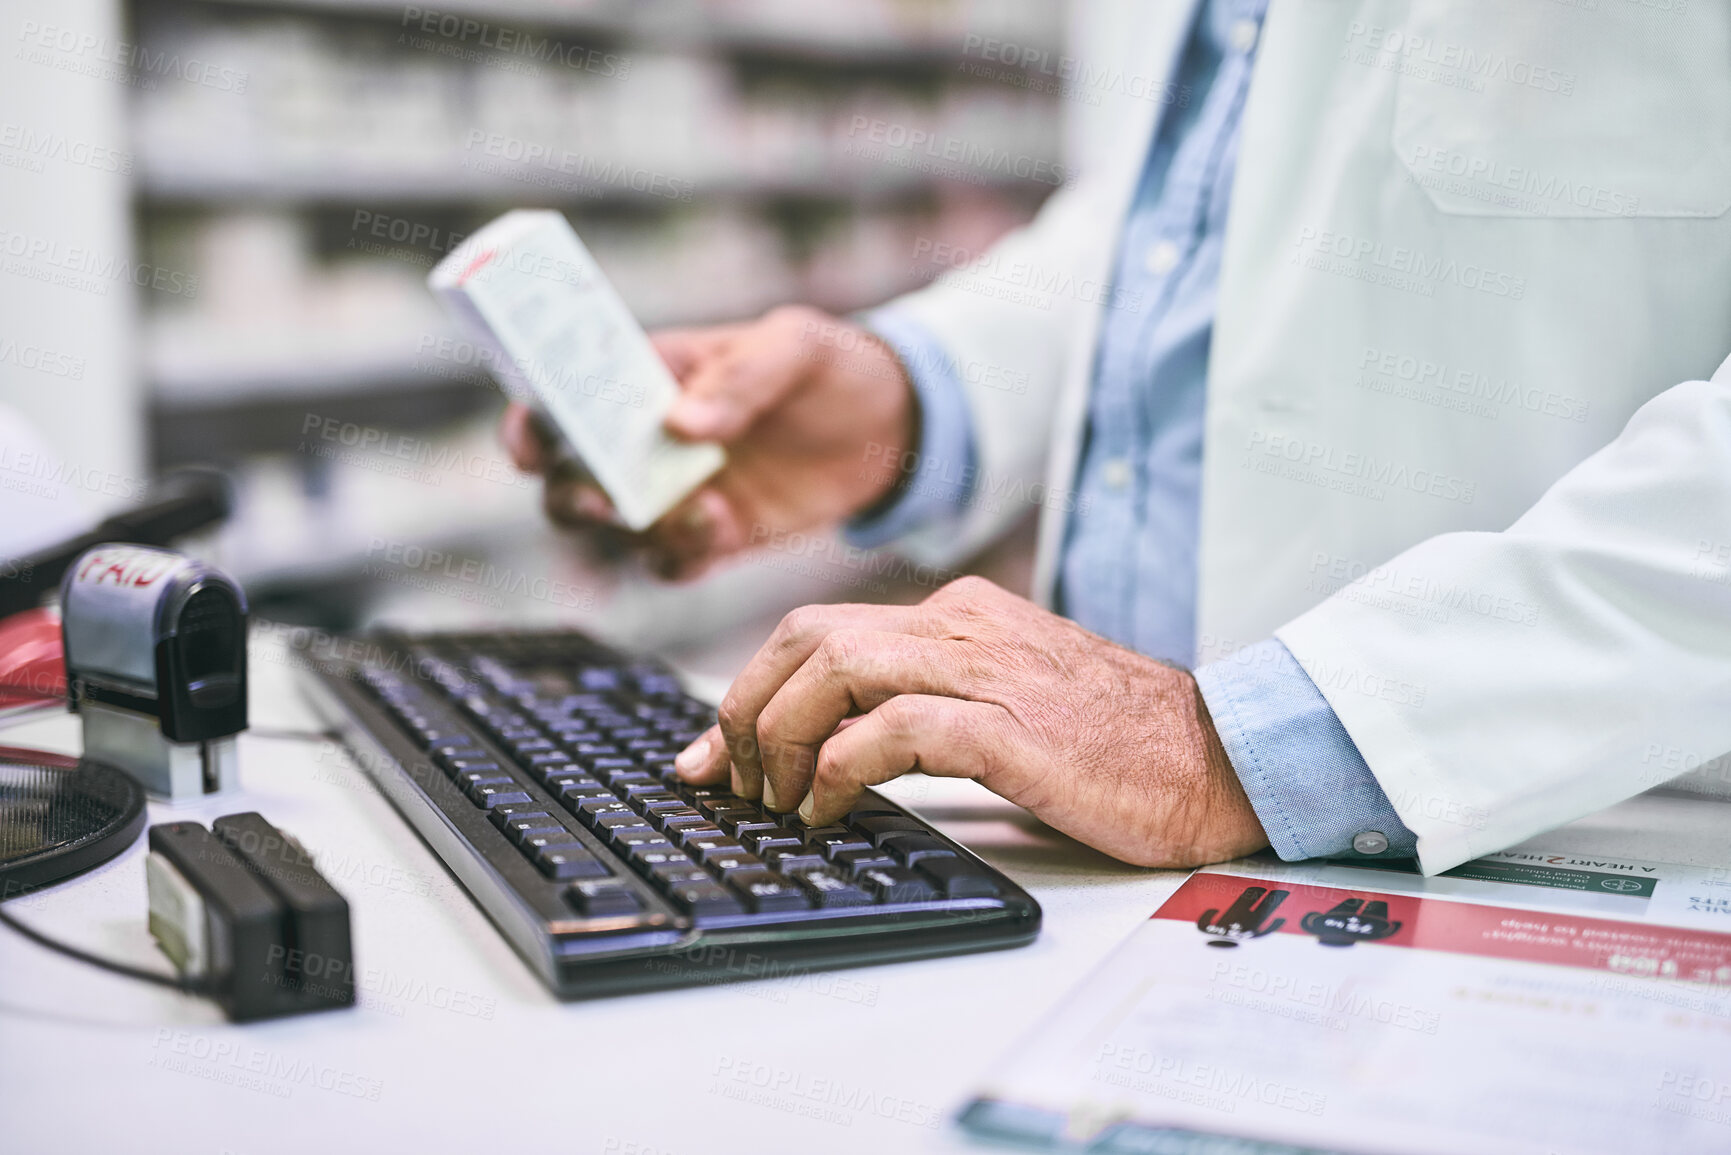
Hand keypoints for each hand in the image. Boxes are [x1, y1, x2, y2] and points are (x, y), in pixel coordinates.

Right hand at [500, 305, 915, 578]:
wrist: (892, 427)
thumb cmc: (830, 367)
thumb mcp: (796, 348)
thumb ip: (742, 377)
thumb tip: (680, 424)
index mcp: (646, 375)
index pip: (561, 397)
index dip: (530, 422)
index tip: (532, 445)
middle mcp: (644, 439)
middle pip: (566, 476)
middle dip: (567, 493)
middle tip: (601, 499)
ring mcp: (674, 492)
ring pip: (609, 528)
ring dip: (625, 530)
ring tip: (690, 510)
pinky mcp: (712, 537)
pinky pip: (668, 561)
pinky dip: (678, 554)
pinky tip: (720, 525)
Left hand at [673, 576, 1269, 867]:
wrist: (1217, 757)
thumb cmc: (1114, 744)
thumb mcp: (1005, 701)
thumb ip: (925, 703)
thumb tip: (834, 745)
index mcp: (960, 617)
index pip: (821, 629)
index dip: (751, 687)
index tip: (714, 750)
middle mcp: (963, 629)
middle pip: (809, 638)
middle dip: (746, 708)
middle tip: (730, 778)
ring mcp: (986, 673)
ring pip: (837, 670)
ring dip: (784, 738)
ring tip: (777, 799)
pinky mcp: (1011, 729)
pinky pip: (895, 731)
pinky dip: (841, 767)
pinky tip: (828, 807)